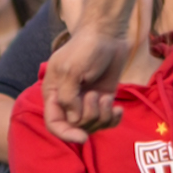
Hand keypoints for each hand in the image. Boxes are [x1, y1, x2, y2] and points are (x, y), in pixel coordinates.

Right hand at [44, 24, 135, 141]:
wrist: (109, 34)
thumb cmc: (86, 48)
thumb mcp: (72, 70)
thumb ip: (68, 97)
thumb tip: (73, 120)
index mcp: (53, 93)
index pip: (54, 123)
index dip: (66, 134)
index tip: (82, 138)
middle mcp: (69, 100)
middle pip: (76, 126)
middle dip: (89, 116)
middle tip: (96, 96)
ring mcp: (87, 101)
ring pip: (93, 125)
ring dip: (103, 114)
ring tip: (106, 97)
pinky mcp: (104, 100)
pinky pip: (107, 121)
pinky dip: (114, 118)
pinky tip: (119, 109)